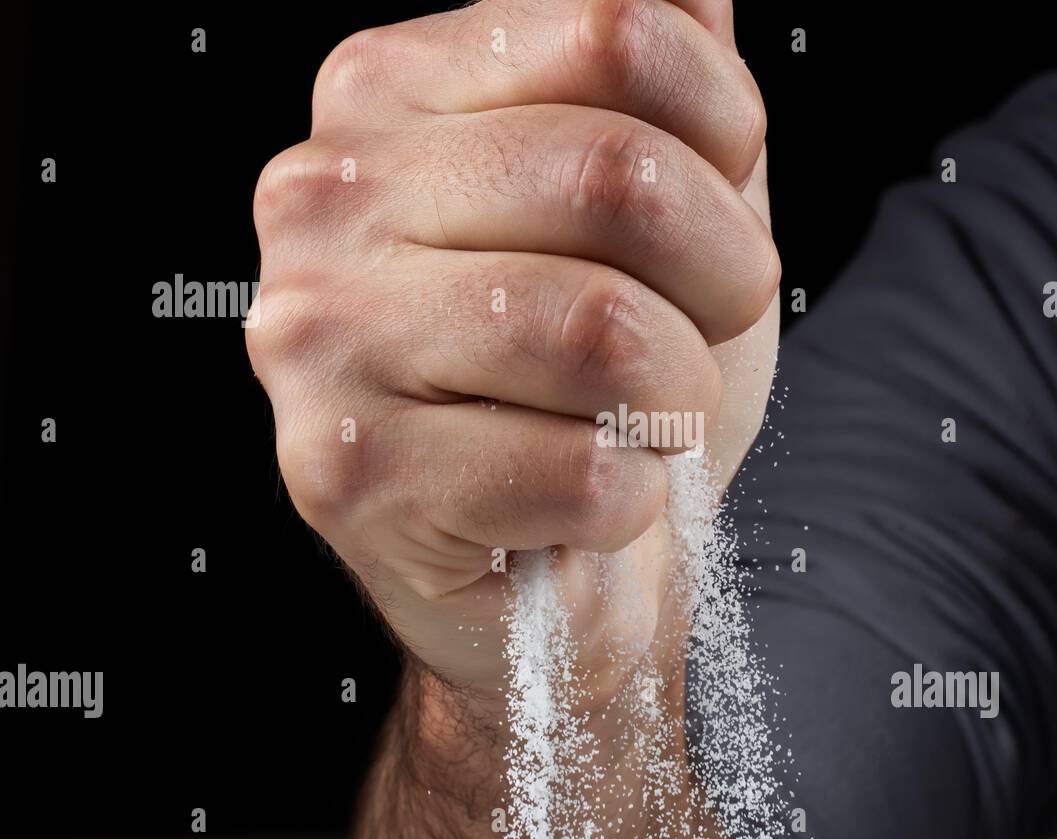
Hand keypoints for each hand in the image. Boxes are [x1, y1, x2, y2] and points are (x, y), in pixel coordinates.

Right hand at [248, 0, 778, 709]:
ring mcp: (318, 336)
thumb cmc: (605, 383)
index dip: (727, 139)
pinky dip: (631, 499)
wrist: (558, 558)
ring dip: (676, 398)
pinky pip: (579, 469)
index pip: (619, 30)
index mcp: (389, 91)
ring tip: (641, 420)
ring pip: (601, 329)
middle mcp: (326, 196)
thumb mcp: (654, 207)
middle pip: (618, 176)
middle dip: (723, 280)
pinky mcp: (343, 473)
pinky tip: (584, 498)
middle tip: (698, 337)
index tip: (716, 214)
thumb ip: (656, 69)